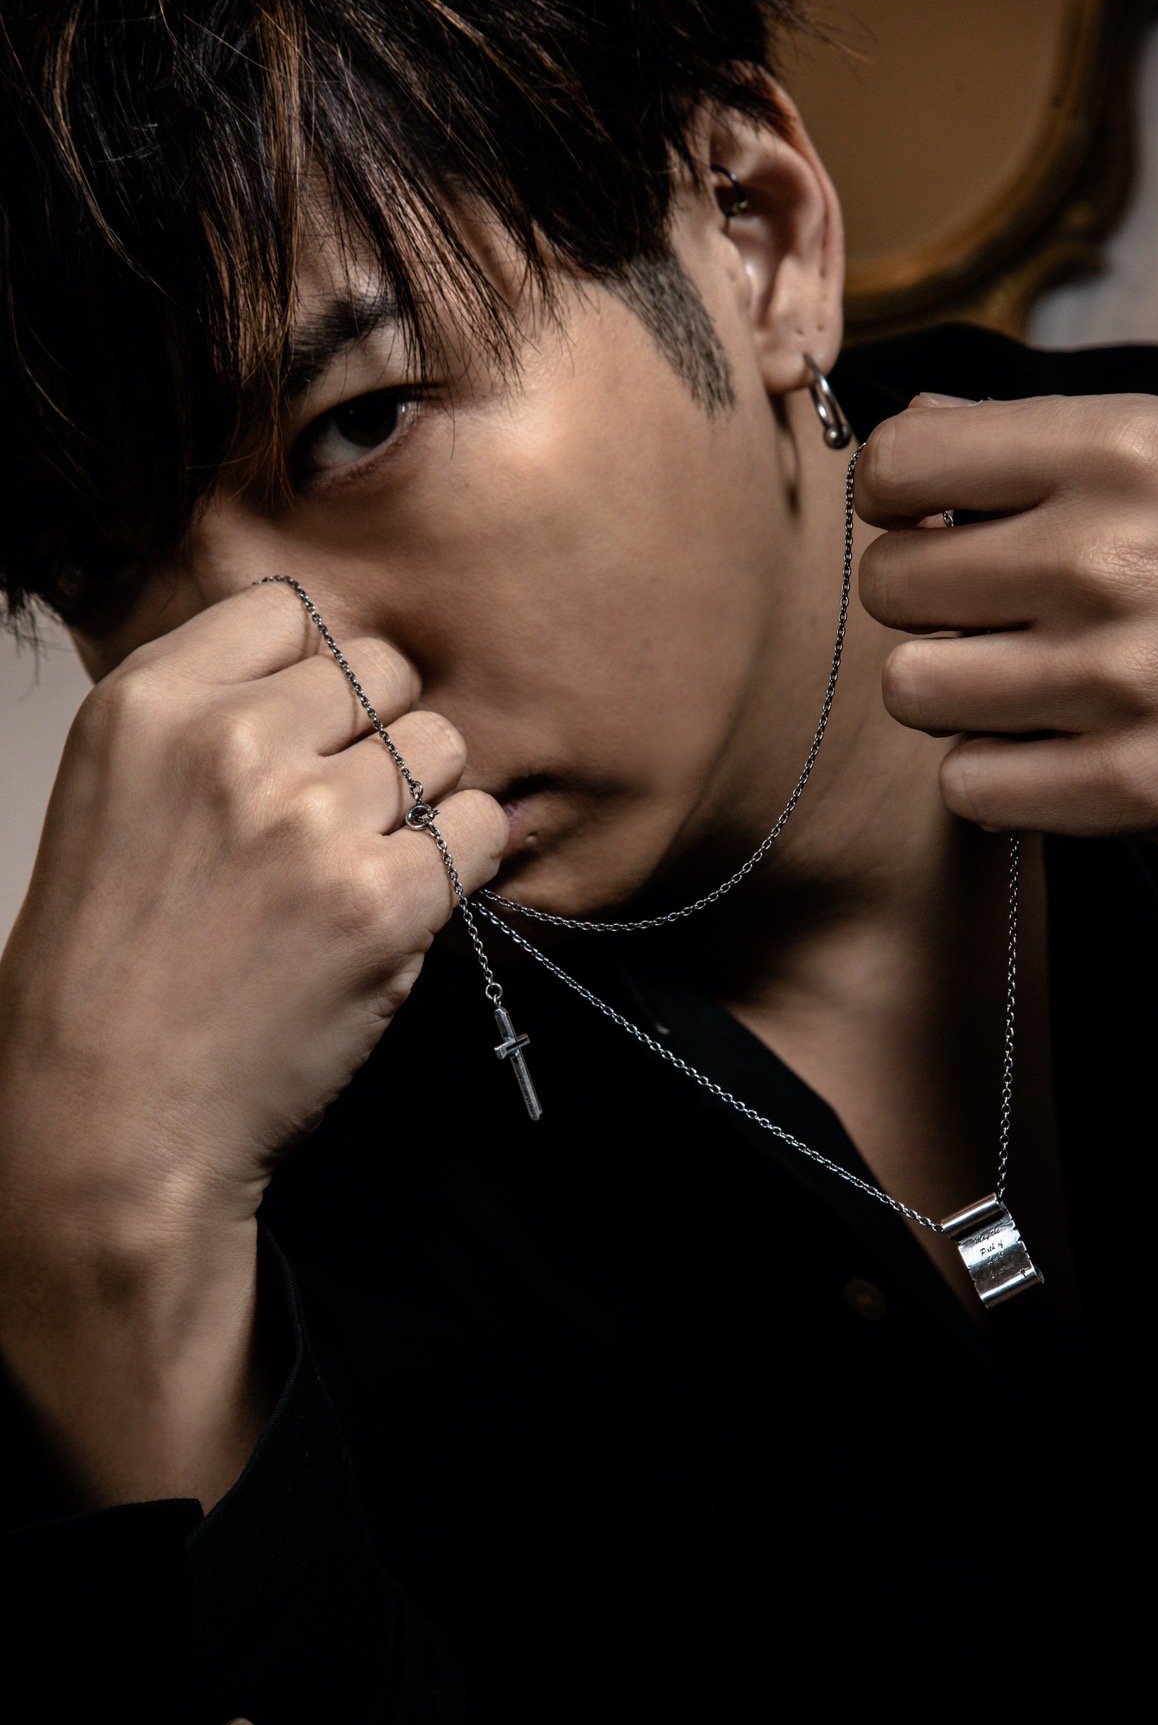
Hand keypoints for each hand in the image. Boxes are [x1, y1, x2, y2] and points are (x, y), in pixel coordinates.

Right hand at [0, 581, 506, 1239]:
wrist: (112, 1114)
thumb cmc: (112, 967)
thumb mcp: (114, 796)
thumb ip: (209, 718)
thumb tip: (325, 670)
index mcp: (150, 703)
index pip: (290, 610)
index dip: (315, 670)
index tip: (311, 724)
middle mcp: (232, 743)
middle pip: (380, 670)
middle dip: (378, 731)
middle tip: (346, 805)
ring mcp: (311, 820)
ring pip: (441, 745)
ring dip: (423, 796)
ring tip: (370, 858)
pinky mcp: (381, 901)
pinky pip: (478, 827)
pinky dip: (464, 860)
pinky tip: (409, 898)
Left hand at [856, 390, 1157, 844]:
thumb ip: (1038, 435)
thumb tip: (916, 421)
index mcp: (1121, 449)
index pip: (899, 462)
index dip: (897, 494)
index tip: (930, 515)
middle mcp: (1109, 556)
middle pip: (890, 583)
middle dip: (926, 596)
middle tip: (990, 607)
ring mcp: (1121, 678)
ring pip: (913, 687)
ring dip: (953, 687)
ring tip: (1022, 678)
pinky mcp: (1133, 785)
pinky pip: (966, 782)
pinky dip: (994, 772)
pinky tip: (1050, 744)